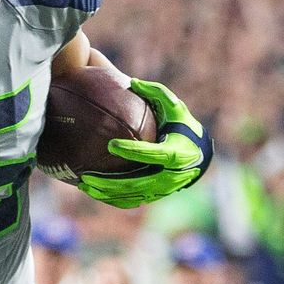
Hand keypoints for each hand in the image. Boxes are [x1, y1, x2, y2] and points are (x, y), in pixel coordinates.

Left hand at [76, 78, 212, 208]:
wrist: (199, 156)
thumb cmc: (184, 127)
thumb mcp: (176, 109)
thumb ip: (157, 94)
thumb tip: (132, 82)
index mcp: (175, 153)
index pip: (150, 153)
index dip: (132, 150)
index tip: (110, 145)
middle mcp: (169, 175)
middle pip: (136, 183)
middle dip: (109, 182)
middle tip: (87, 176)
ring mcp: (162, 189)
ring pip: (131, 196)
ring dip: (106, 193)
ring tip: (84, 186)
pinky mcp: (155, 195)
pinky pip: (132, 201)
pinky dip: (113, 199)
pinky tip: (94, 192)